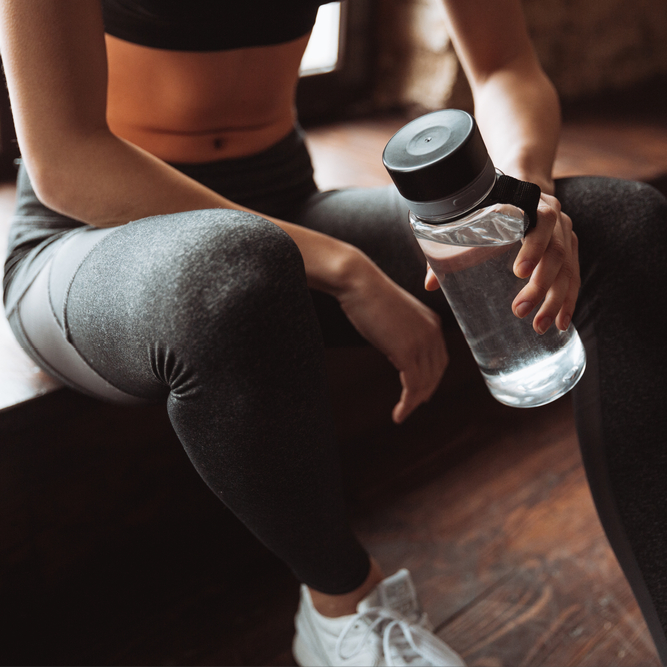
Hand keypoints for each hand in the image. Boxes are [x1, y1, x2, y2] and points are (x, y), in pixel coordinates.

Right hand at [337, 262, 447, 423]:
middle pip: (436, 373)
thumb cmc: (369, 296)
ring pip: (425, 383)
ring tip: (402, 414)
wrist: (358, 283)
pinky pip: (412, 386)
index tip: (423, 392)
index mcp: (432, 323)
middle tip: (412, 406)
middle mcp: (433, 333)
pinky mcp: (407, 352)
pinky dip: (407, 404)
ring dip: (414, 403)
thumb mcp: (395, 316)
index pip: (439, 359)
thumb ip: (404, 332)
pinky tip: (398, 414)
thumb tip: (399, 350)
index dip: (432, 379)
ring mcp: (422, 343)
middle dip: (425, 392)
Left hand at [424, 193, 579, 334]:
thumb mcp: (470, 218)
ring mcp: (565, 232)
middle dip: (540, 285)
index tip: (519, 272)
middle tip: (519, 311)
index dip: (532, 248)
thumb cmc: (490, 205)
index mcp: (530, 203)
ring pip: (568, 267)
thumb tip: (430, 284)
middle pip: (556, 252)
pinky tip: (563, 322)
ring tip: (540, 326)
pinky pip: (574, 276)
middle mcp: (554, 216)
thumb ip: (449, 248)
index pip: (539, 223)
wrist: (521, 182)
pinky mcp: (570, 247)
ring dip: (556, 300)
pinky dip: (569, 300)